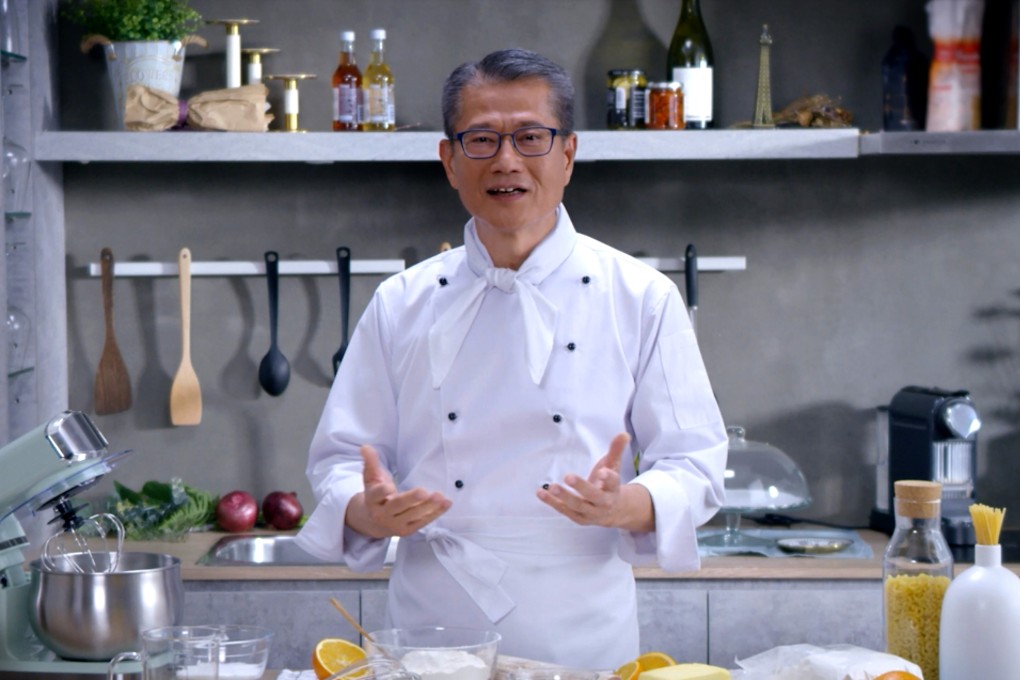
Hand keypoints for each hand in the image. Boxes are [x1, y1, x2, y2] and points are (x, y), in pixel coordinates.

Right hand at [345, 445, 451, 538]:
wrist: (372, 522)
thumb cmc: (375, 496)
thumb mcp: (371, 479)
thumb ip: (371, 462)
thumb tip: (366, 447)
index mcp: (372, 500)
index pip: (376, 495)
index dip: (381, 492)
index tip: (388, 487)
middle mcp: (382, 514)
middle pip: (397, 506)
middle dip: (411, 499)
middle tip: (423, 492)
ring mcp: (396, 524)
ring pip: (413, 515)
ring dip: (428, 506)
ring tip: (440, 496)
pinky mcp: (408, 530)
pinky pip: (423, 521)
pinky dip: (436, 513)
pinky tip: (446, 503)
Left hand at [537, 433, 653, 531]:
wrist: (614, 512)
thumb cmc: (610, 485)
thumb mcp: (614, 467)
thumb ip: (616, 450)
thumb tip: (623, 434)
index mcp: (614, 488)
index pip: (613, 482)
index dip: (608, 478)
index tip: (602, 472)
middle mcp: (604, 502)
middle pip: (593, 496)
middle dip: (581, 487)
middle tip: (568, 477)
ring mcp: (591, 512)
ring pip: (577, 505)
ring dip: (564, 496)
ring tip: (552, 486)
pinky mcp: (578, 518)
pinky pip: (564, 510)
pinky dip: (552, 502)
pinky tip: (541, 493)